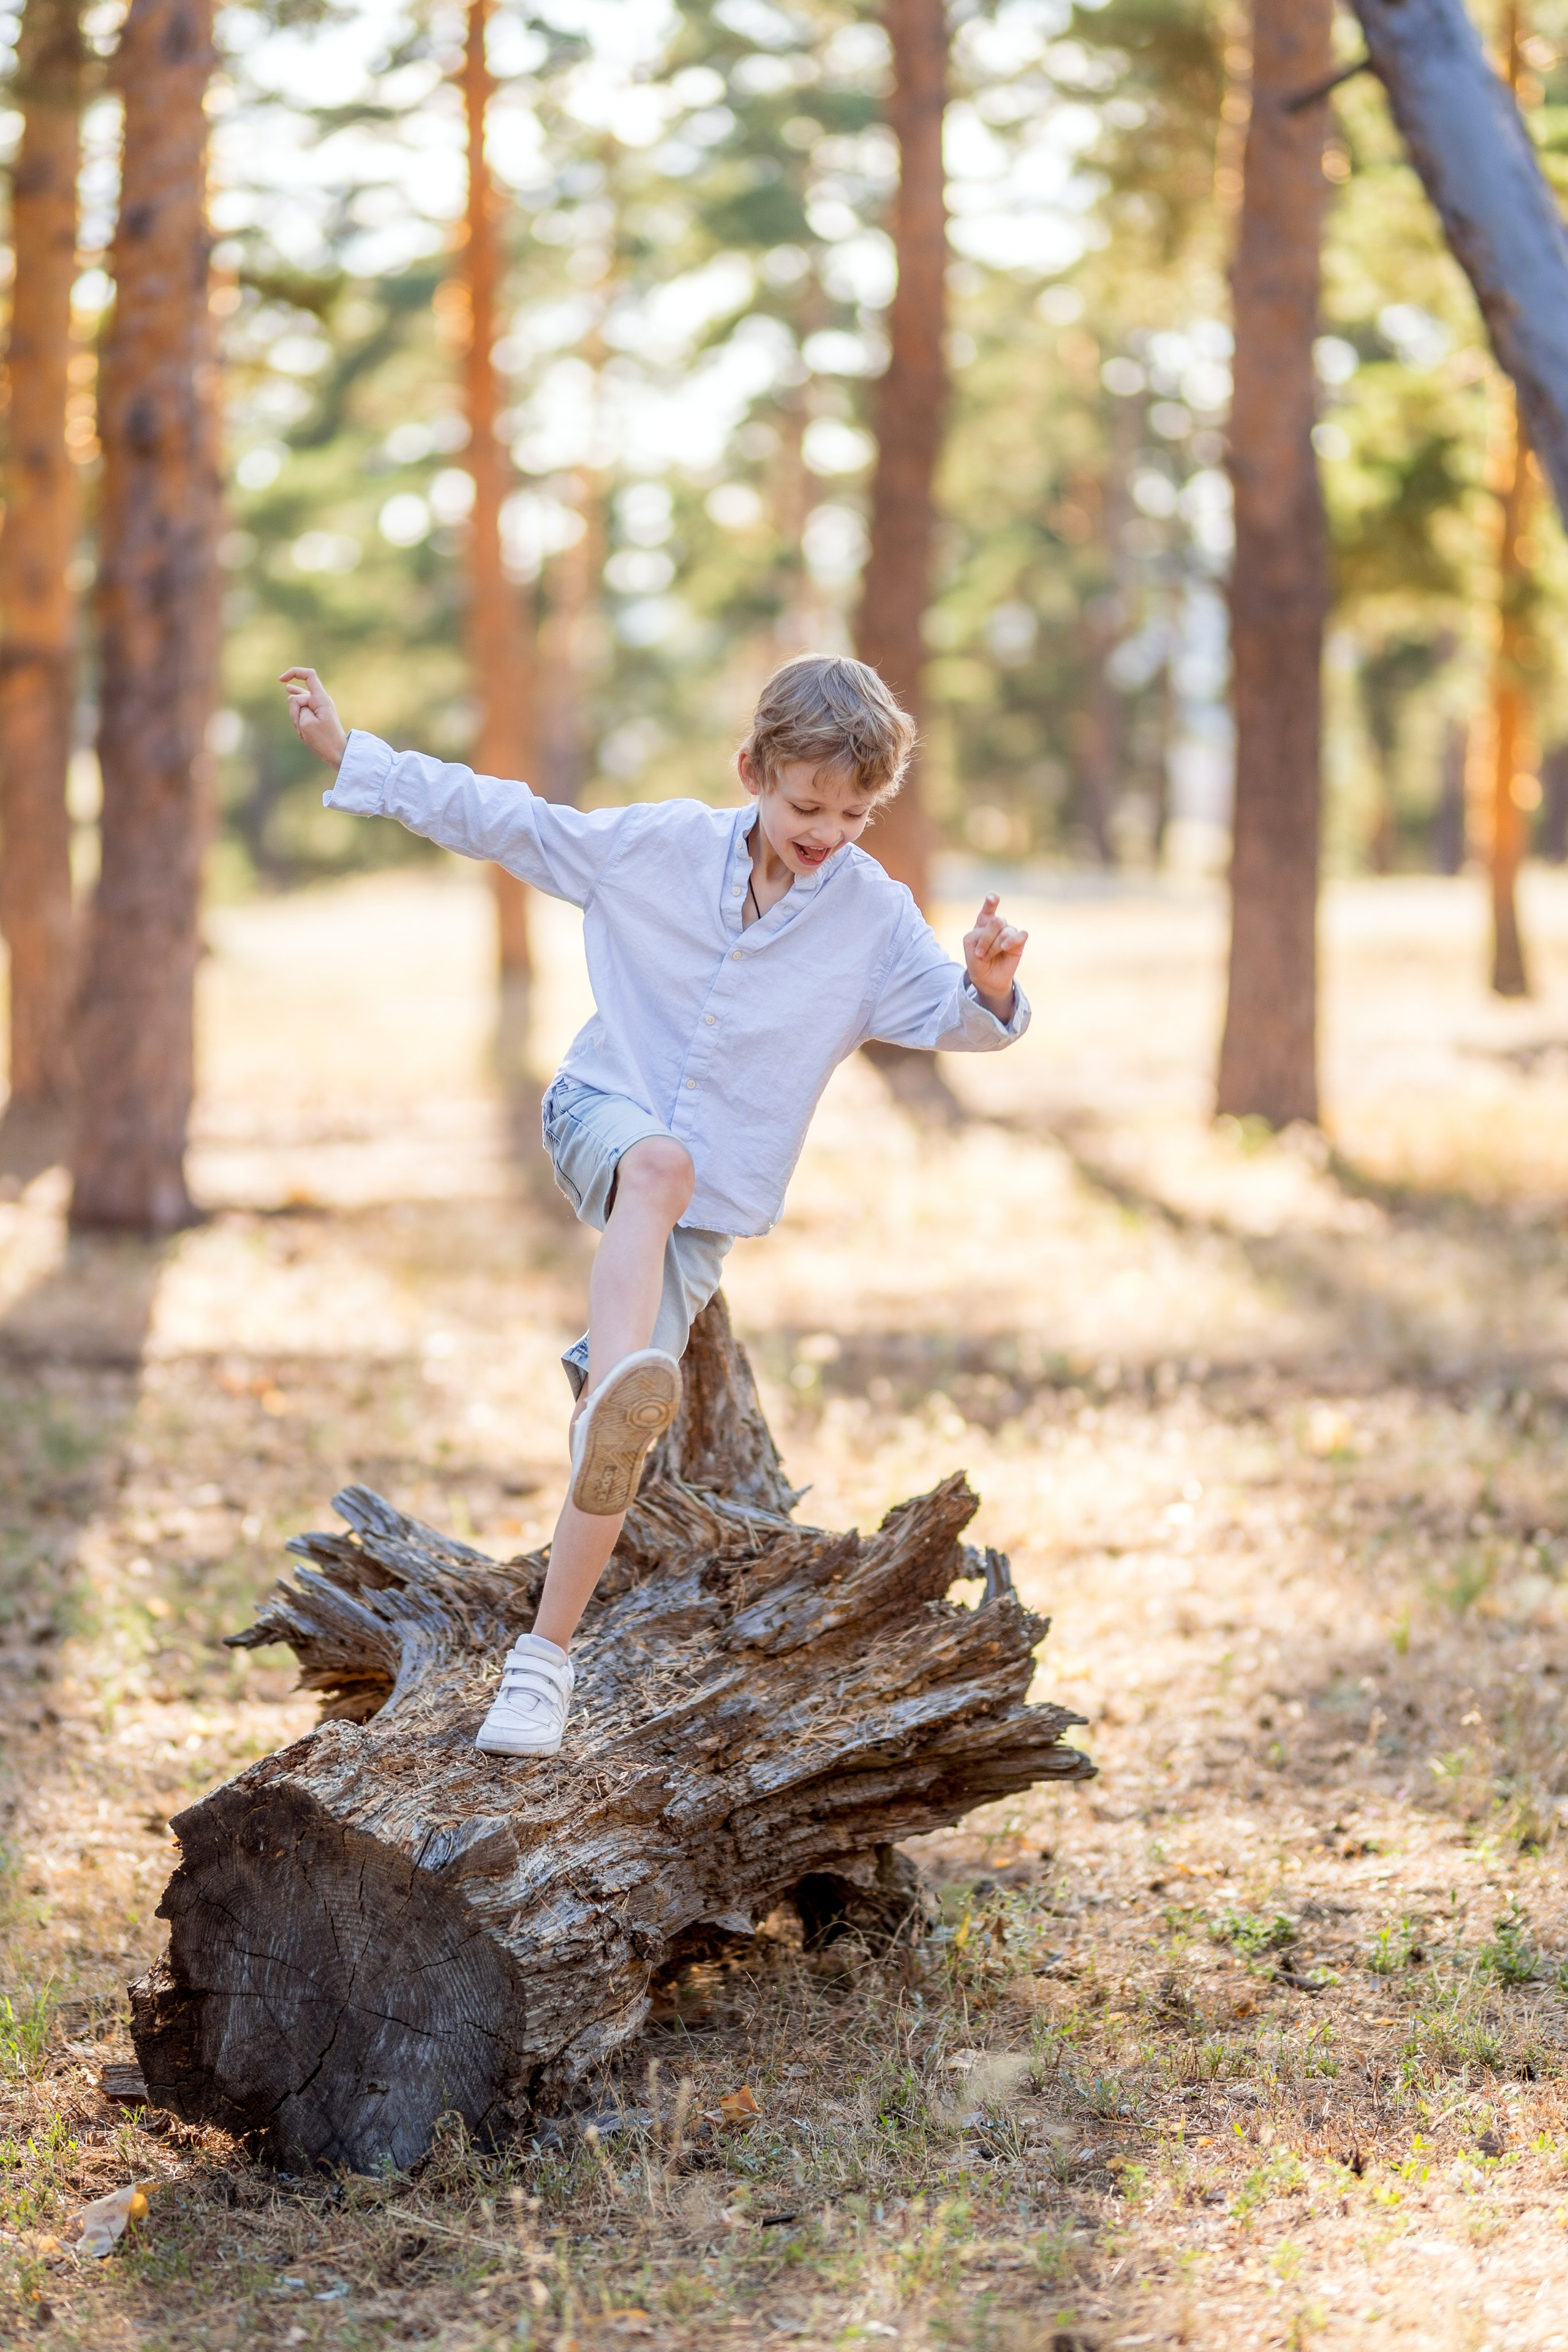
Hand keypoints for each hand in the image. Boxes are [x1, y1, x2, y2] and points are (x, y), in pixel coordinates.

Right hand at [279, 666, 347, 769]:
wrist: (338, 754)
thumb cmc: (324, 740)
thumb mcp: (305, 723)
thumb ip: (297, 707)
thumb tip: (297, 703)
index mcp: (321, 699)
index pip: (309, 675)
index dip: (294, 672)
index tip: (281, 680)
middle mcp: (321, 700)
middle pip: (297, 697)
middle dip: (294, 712)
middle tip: (304, 730)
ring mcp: (319, 707)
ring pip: (298, 707)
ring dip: (296, 719)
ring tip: (306, 733)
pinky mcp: (317, 714)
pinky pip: (302, 709)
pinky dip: (297, 716)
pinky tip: (288, 689)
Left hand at [963, 892, 1026, 1020]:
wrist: (987, 979)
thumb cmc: (977, 961)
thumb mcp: (969, 946)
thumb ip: (979, 934)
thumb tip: (1002, 934)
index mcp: (983, 923)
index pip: (988, 910)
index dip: (991, 902)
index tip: (992, 897)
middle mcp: (997, 925)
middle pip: (996, 921)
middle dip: (986, 939)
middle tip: (980, 953)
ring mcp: (1009, 932)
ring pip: (1005, 932)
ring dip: (994, 946)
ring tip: (987, 957)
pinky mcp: (1019, 942)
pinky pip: (1021, 935)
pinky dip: (1012, 940)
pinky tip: (1005, 947)